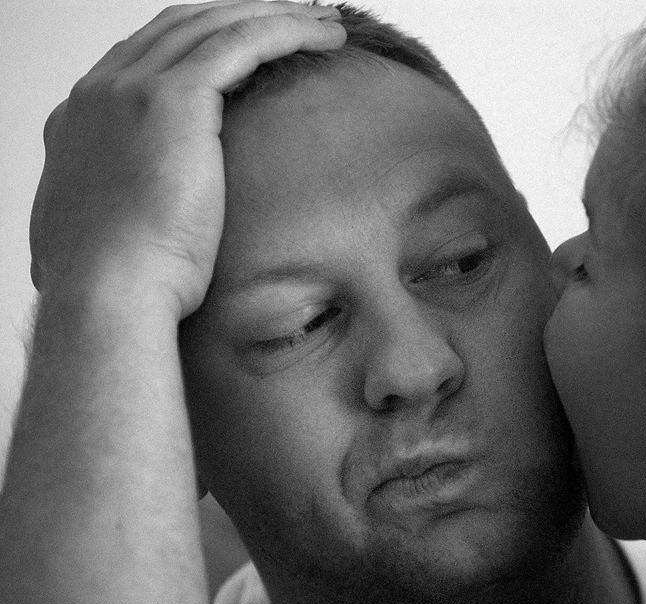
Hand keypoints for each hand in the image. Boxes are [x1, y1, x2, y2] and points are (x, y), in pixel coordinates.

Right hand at [29, 0, 344, 318]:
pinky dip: (287, 29)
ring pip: (216, 24)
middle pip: (181, 26)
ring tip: (323, 22)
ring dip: (275, 15)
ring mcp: (132, 88)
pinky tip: (324, 35)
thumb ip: (125, 207)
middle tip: (294, 20)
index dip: (203, 45)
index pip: (148, 57)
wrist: (108, 295)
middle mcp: (101, 92)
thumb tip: (148, 221)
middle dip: (242, 15)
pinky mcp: (172, 97)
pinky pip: (244, 40)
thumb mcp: (112, 235)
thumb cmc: (119, 285)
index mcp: (83, 122)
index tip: (249, 52)